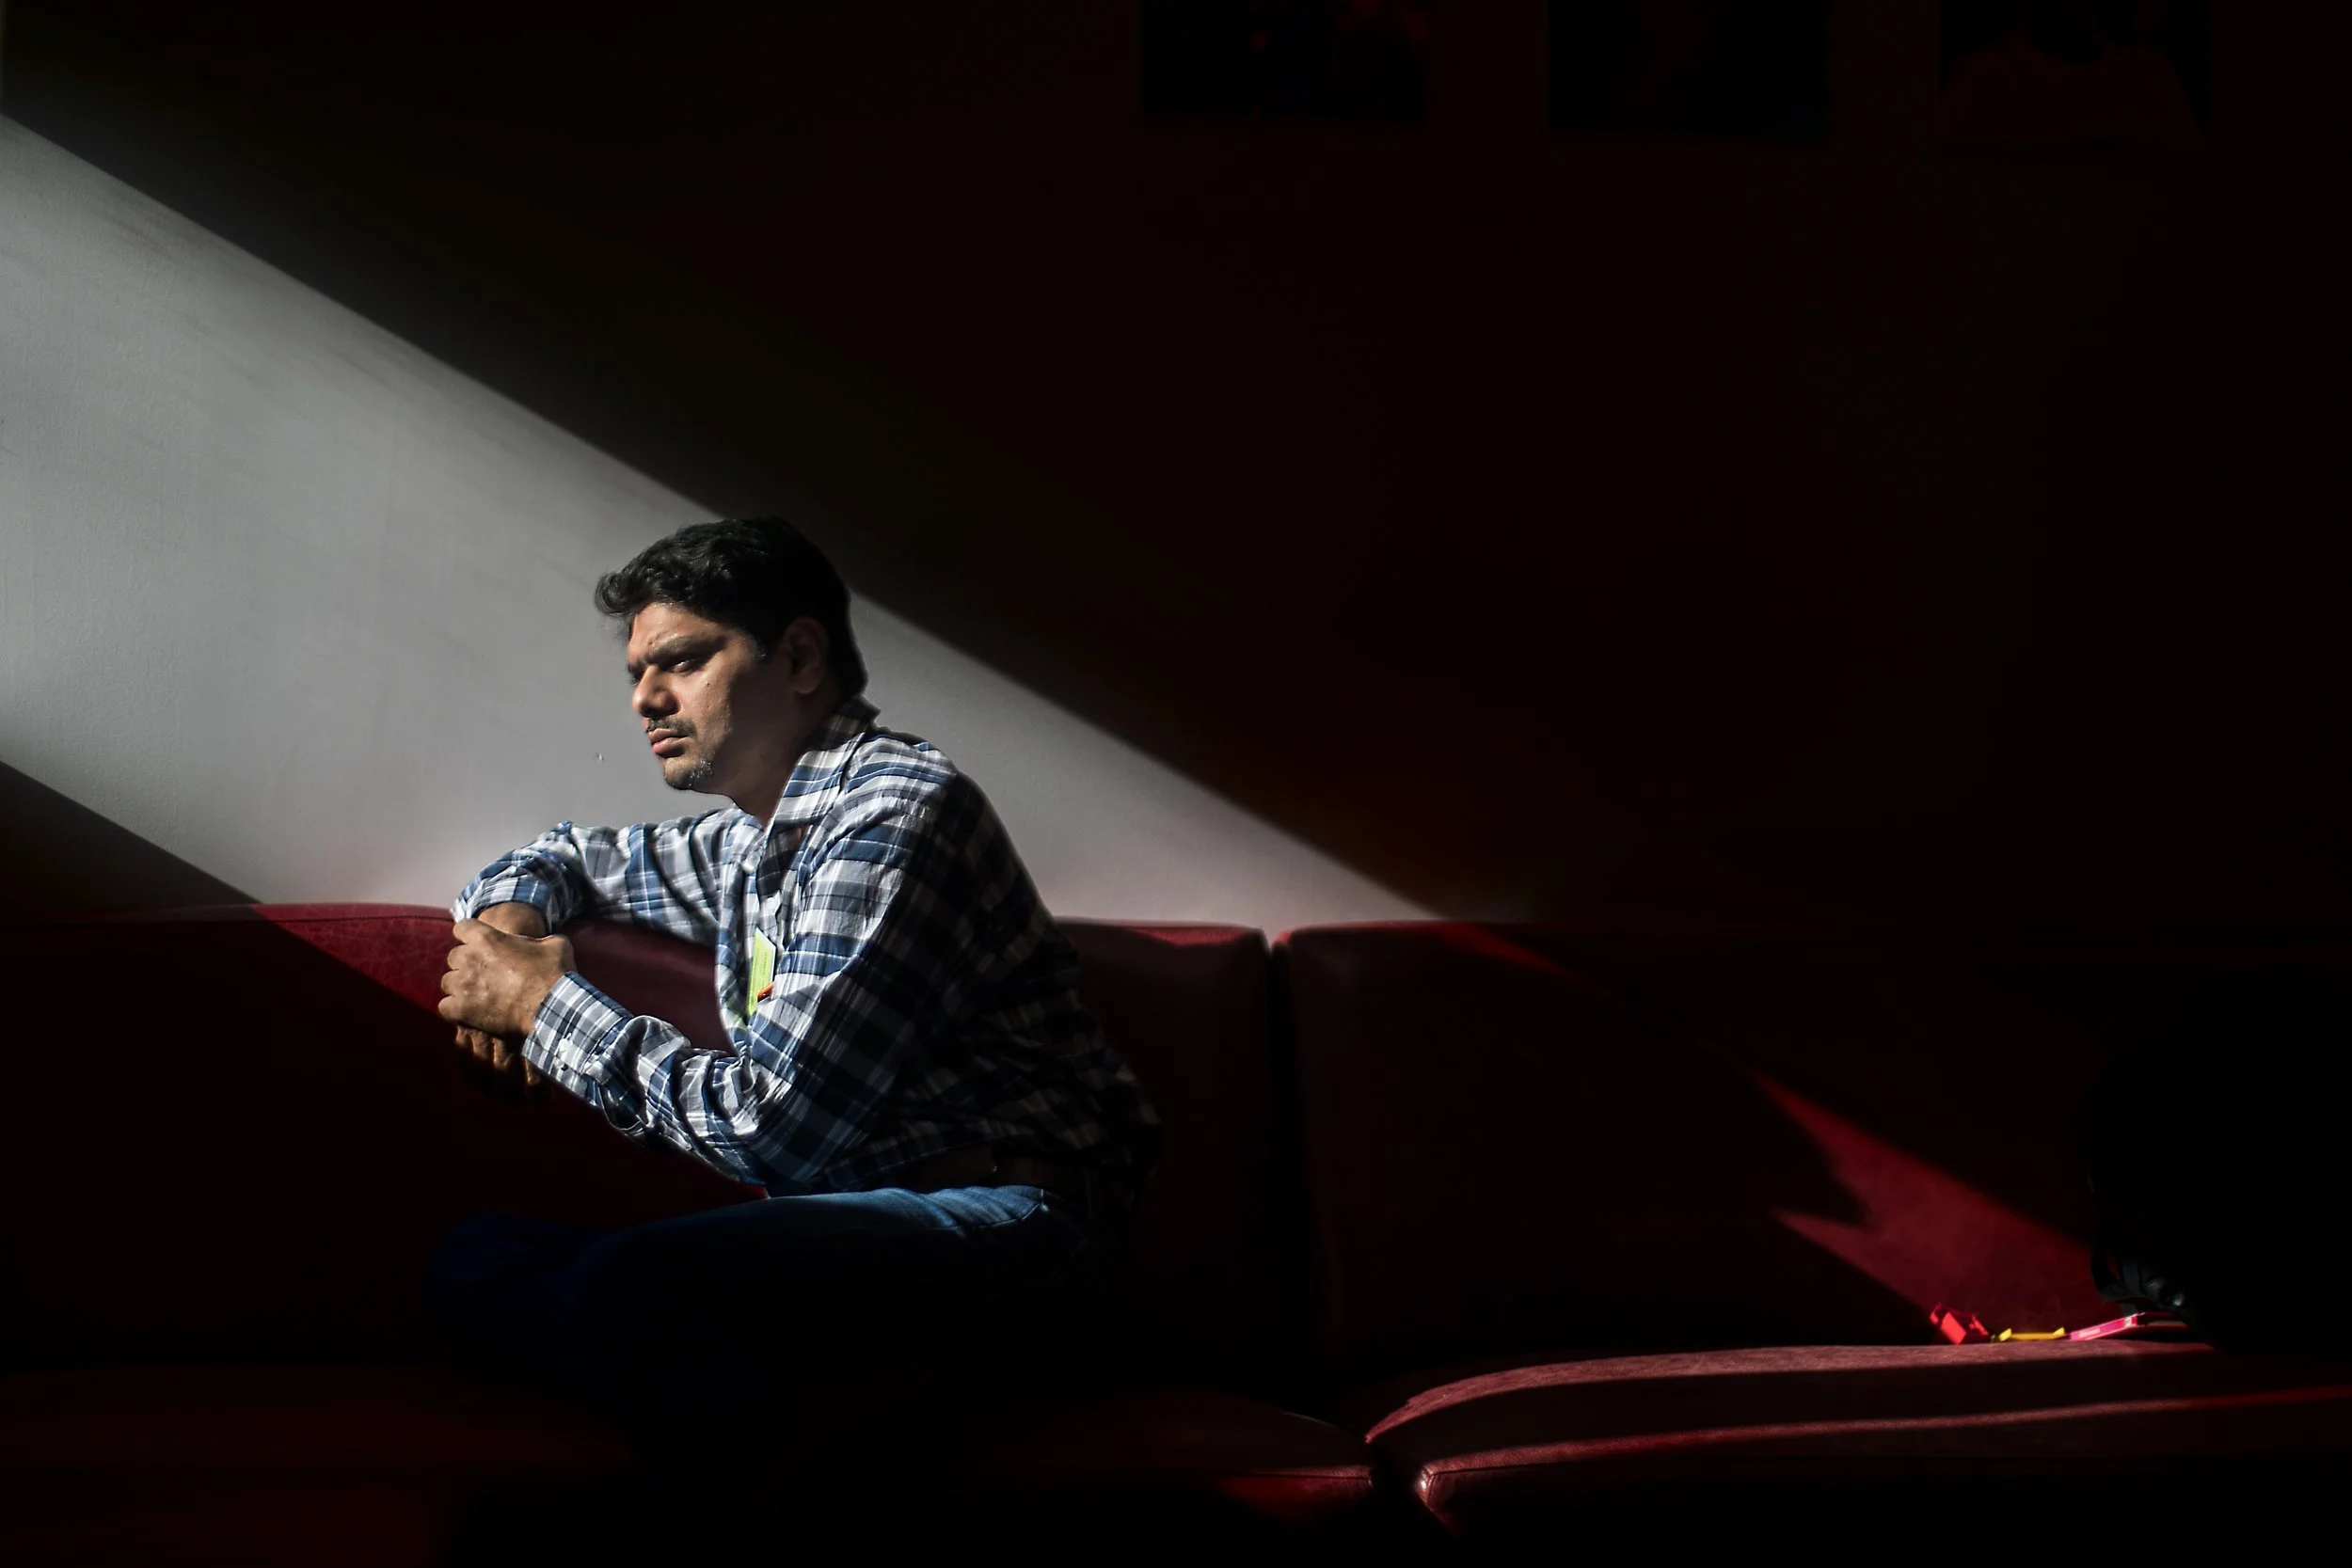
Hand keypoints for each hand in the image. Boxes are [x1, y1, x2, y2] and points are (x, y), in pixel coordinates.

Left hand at [446, 905, 557, 1096]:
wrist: (551, 1006)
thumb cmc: (554, 973)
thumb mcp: (555, 944)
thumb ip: (540, 940)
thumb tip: (544, 944)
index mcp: (487, 938)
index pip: (462, 927)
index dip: (469, 934)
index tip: (476, 943)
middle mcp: (469, 959)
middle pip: (453, 957)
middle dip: (465, 964)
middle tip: (482, 973)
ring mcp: (463, 985)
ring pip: (447, 982)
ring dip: (459, 987)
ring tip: (475, 995)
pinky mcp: (462, 1010)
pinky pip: (445, 1007)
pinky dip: (455, 1010)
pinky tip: (468, 1013)